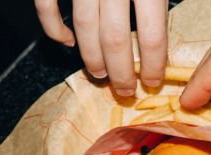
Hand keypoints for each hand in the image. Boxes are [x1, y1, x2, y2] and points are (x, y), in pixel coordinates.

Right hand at [34, 0, 167, 94]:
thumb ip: (158, 2)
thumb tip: (164, 37)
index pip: (152, 36)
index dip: (154, 65)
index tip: (153, 81)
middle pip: (115, 39)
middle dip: (121, 72)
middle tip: (125, 90)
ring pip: (84, 27)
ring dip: (92, 56)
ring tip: (100, 74)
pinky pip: (46, 5)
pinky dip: (53, 28)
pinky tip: (67, 41)